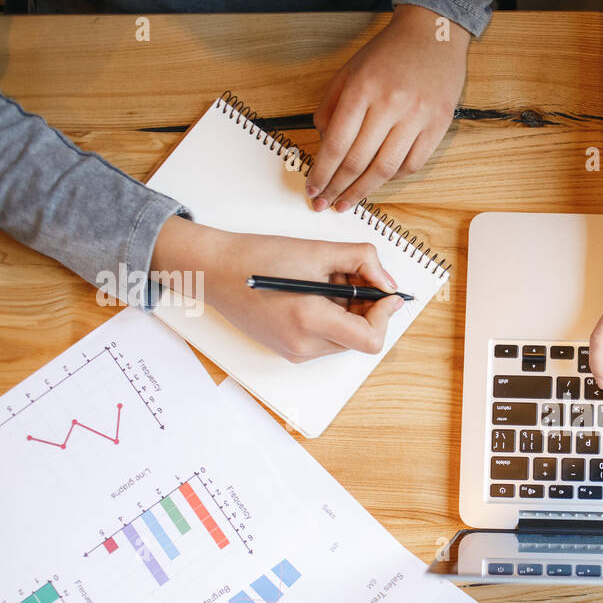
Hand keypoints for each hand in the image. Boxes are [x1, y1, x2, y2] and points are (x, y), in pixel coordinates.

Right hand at [152, 217, 404, 362]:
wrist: (215, 271)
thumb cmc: (258, 258)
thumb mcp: (317, 251)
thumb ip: (362, 261)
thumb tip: (388, 282)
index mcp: (309, 321)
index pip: (370, 339)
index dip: (384, 315)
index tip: (386, 293)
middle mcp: (303, 346)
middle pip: (360, 338)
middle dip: (366, 307)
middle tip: (353, 275)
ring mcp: (295, 352)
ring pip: (345, 338)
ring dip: (349, 310)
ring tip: (328, 279)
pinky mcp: (289, 350)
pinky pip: (326, 339)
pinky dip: (332, 317)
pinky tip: (316, 292)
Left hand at [307, 5, 467, 211]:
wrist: (432, 36)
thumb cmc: (388, 54)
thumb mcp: (350, 71)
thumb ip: (331, 106)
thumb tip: (323, 147)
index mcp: (362, 89)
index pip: (336, 143)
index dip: (322, 172)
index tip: (313, 189)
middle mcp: (389, 104)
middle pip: (358, 161)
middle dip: (338, 188)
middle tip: (325, 204)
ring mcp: (417, 117)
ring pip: (385, 169)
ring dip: (364, 191)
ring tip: (348, 202)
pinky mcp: (438, 125)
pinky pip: (413, 164)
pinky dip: (393, 178)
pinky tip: (379, 181)